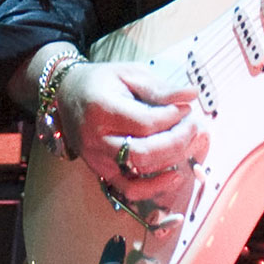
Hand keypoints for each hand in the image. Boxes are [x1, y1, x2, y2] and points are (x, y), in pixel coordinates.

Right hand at [57, 61, 207, 201]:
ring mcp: (97, 159)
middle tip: (194, 126)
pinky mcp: (101, 172)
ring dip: (171, 159)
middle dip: (177, 141)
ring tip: (188, 143)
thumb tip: (192, 95)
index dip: (172, 117)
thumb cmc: (102, 82)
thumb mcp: (130, 74)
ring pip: (140, 170)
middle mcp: (95, 138)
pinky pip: (129, 189)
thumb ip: (160, 88)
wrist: (68, 95)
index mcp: (101, 108)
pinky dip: (154, 187)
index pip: (145, 122)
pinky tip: (175, 175)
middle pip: (144, 151)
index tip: (186, 107)